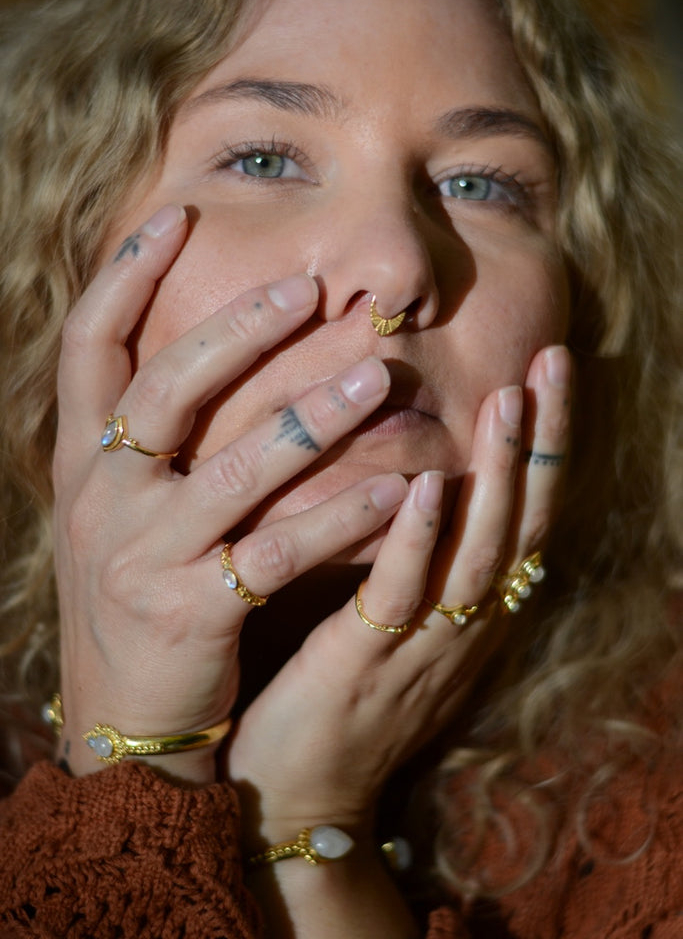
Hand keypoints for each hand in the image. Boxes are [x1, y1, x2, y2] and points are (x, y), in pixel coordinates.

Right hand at [53, 205, 409, 779]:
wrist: (124, 718)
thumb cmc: (137, 595)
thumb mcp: (123, 510)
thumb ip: (150, 439)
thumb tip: (206, 347)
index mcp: (83, 460)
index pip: (88, 343)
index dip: (124, 273)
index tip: (177, 214)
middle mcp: (101, 496)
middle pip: (167, 387)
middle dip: (239, 330)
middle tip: (311, 287)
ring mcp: (141, 555)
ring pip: (236, 468)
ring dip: (314, 417)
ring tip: (380, 378)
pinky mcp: (190, 610)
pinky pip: (278, 551)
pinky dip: (343, 519)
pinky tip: (401, 491)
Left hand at [226, 345, 570, 837]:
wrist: (301, 794)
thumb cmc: (344, 691)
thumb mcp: (398, 617)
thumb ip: (420, 555)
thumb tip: (423, 472)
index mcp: (476, 608)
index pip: (529, 513)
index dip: (548, 442)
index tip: (549, 367)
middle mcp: (467, 623)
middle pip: (524, 523)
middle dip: (543, 442)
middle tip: (552, 361)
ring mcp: (423, 646)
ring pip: (479, 552)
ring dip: (498, 476)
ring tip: (507, 401)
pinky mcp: (367, 664)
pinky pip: (401, 594)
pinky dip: (419, 540)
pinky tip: (425, 486)